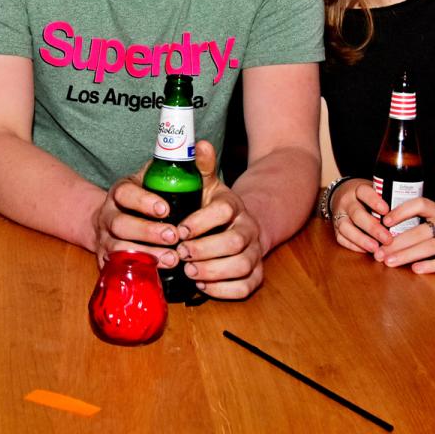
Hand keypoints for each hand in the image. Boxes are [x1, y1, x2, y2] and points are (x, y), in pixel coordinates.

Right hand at [92, 169, 182, 269]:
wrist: (111, 223)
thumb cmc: (147, 198)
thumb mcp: (157, 178)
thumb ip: (182, 165)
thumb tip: (204, 146)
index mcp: (120, 192)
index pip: (125, 193)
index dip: (143, 201)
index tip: (165, 208)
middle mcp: (109, 215)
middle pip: (121, 224)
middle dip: (148, 231)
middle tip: (174, 235)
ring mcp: (105, 240)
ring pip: (120, 249)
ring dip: (147, 255)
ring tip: (173, 259)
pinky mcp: (107, 262)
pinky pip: (118, 270)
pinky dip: (137, 272)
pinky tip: (157, 274)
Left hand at [175, 141, 265, 298]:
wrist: (240, 225)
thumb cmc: (213, 207)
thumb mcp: (207, 184)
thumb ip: (202, 166)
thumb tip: (199, 143)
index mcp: (234, 206)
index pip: (223, 211)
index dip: (200, 222)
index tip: (179, 229)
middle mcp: (248, 229)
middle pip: (234, 242)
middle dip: (205, 250)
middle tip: (181, 254)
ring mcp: (254, 253)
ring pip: (241, 266)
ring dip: (213, 271)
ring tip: (189, 272)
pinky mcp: (255, 275)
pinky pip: (246, 287)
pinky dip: (225, 290)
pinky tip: (204, 287)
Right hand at [329, 179, 393, 253]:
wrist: (343, 195)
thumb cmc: (367, 196)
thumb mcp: (376, 191)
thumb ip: (388, 200)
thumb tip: (409, 215)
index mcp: (358, 189)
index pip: (364, 192)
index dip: (374, 201)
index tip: (386, 211)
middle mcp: (346, 202)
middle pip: (357, 214)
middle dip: (373, 228)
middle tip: (388, 239)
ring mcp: (339, 215)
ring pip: (345, 227)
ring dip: (361, 239)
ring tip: (376, 249)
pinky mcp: (335, 228)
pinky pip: (341, 238)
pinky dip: (353, 246)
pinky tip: (366, 250)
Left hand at [375, 197, 434, 273]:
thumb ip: (427, 222)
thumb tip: (393, 231)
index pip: (419, 204)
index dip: (400, 211)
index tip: (384, 222)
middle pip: (418, 231)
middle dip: (395, 242)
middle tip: (378, 252)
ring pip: (428, 246)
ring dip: (406, 255)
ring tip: (389, 262)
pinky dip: (431, 265)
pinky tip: (416, 270)